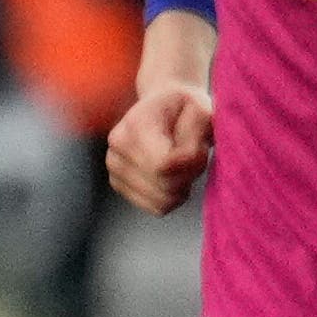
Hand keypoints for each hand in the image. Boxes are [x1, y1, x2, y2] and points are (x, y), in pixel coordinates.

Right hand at [105, 76, 213, 214]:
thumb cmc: (185, 109)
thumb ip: (199, 132)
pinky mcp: (119, 186)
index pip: (164, 165)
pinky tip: (174, 176)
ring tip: (183, 164)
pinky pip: (157, 208)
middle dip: (190, 175)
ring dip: (183, 187)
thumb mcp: (202, 109)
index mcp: (135, 125)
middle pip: (166, 186)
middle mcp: (117, 148)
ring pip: (163, 201)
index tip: (200, 147)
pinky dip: (173, 197)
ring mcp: (114, 169)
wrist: (163, 108)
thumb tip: (189, 159)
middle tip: (195, 154)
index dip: (192, 163)